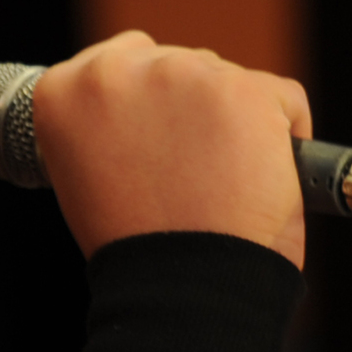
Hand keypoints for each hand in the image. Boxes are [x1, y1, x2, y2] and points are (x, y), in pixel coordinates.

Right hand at [26, 31, 312, 263]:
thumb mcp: (90, 175)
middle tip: (198, 177)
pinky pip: (283, 99)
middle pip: (178, 66)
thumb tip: (157, 107)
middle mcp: (114, 71)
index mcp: (65, 91)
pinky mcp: (240, 90)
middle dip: (195, 114)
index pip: (123, 64)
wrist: (181, 287)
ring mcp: (179, 74)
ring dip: (236, 124)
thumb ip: (111, 125)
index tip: (163, 143)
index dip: (153, 107)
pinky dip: (286, 136)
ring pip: (228, 80)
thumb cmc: (142, 248)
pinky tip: (264, 178)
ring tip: (225, 185)